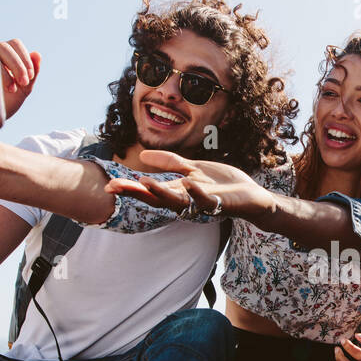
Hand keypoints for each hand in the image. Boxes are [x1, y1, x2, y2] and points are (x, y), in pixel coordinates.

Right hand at [0, 38, 40, 119]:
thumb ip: (33, 73)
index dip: (24, 58)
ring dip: (4, 68)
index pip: (15, 44)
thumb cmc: (6, 102)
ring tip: (11, 88)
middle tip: (23, 83)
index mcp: (6, 55)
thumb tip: (37, 54)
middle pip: (5, 46)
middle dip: (18, 65)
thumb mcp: (23, 88)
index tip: (29, 76)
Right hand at [104, 152, 272, 219]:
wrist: (251, 196)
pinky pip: (205, 199)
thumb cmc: (222, 184)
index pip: (150, 191)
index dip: (130, 188)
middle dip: (137, 192)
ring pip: (178, 201)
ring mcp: (201, 203)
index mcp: (178, 191)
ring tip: (144, 182)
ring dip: (162, 192)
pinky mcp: (220, 203)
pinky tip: (187, 182)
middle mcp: (186, 201)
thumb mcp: (193, 168)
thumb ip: (170, 162)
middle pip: (157, 198)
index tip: (108, 186)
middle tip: (116, 187)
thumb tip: (142, 156)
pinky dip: (196, 192)